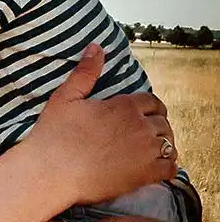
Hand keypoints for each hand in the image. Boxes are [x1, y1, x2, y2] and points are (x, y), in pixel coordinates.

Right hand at [28, 44, 176, 206]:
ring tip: (151, 153)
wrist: (51, 173)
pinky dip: (167, 168)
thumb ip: (85, 72)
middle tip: (145, 136)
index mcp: (124, 105)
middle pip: (163, 123)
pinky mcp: (144, 174)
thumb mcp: (65, 97)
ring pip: (168, 145)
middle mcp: (140, 125)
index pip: (152, 102)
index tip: (143, 117)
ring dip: (163, 147)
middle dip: (156, 127)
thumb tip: (96, 46)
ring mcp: (145, 151)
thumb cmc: (54, 136)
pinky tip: (157, 170)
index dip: (149, 109)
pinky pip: (170, 168)